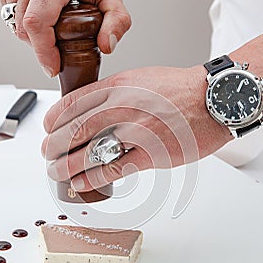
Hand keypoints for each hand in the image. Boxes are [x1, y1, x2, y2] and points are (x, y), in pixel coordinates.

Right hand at [0, 0, 130, 76]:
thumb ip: (116, 20)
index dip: (43, 51)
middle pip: (23, 26)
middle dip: (40, 47)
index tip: (53, 67)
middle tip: (57, 53)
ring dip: (32, 36)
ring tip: (52, 34)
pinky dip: (24, 22)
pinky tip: (44, 21)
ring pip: (14, 20)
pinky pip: (9, 10)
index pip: (36, 22)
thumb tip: (107, 45)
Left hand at [42, 66, 231, 191]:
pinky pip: (114, 168)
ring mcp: (137, 131)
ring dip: (68, 165)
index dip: (54, 119)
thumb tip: (92, 111)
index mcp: (119, 86)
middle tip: (48, 154)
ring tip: (57, 172)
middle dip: (55, 145)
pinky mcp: (152, 154)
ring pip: (90, 151)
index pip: (74, 102)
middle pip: (76, 129)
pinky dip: (93, 177)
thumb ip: (115, 93)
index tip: (47, 129)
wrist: (215, 99)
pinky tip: (81, 182)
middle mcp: (124, 106)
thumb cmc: (180, 89)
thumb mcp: (141, 79)